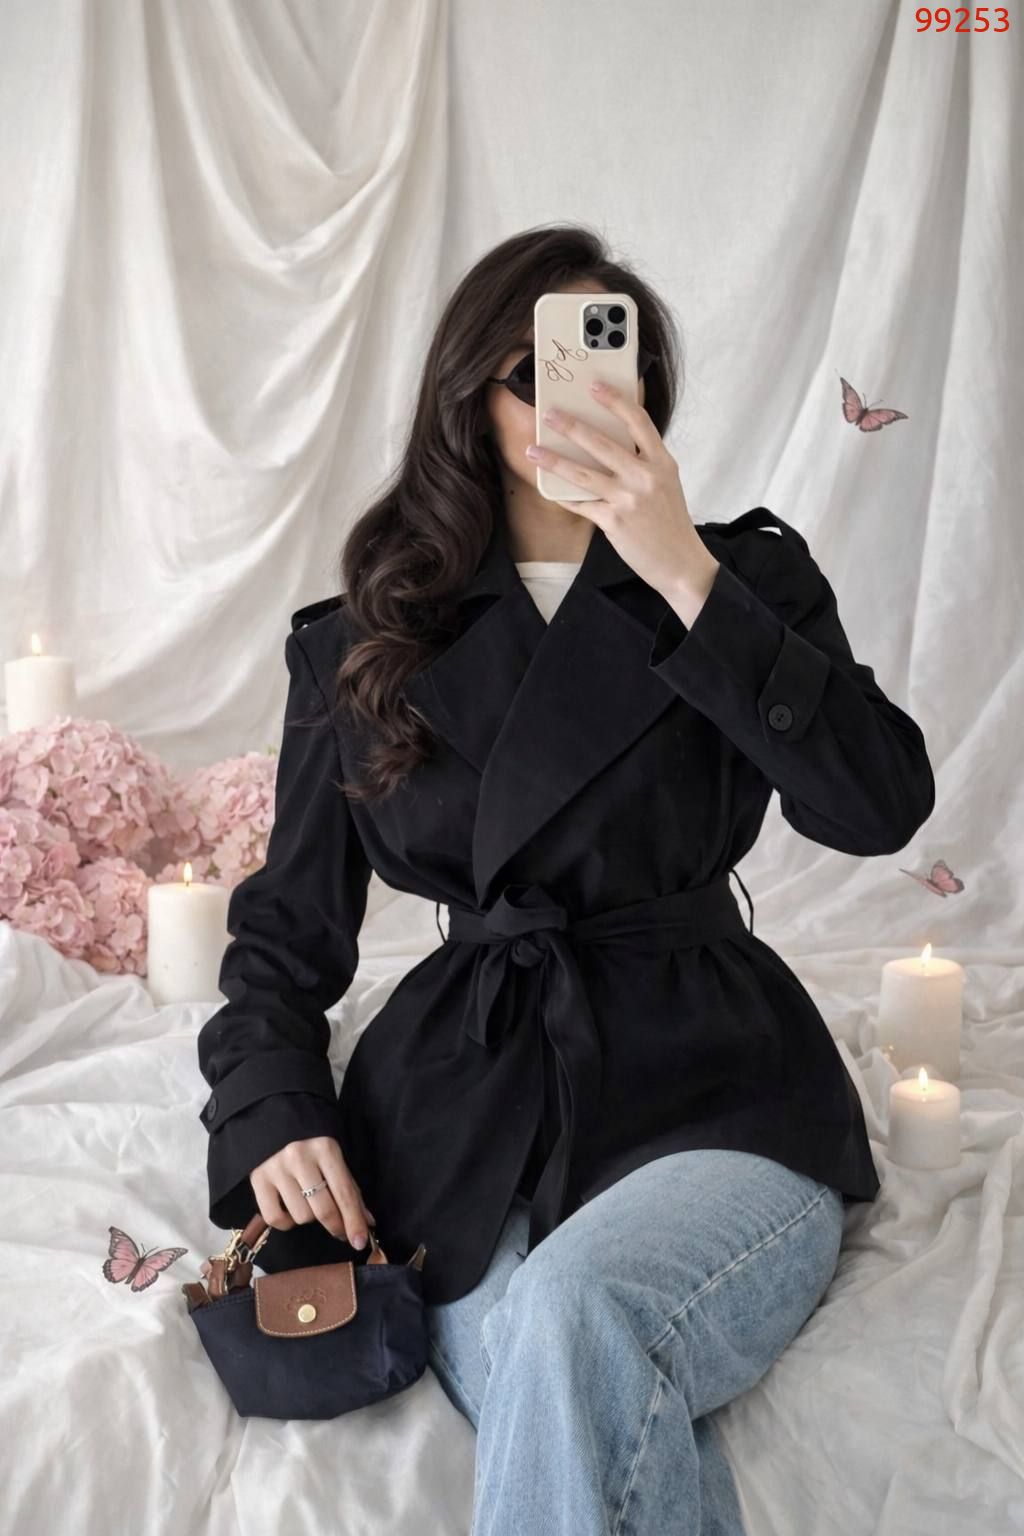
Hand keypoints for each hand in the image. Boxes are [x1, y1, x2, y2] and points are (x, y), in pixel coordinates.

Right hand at [200, 1137, 376, 1275]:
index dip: (354, 1221)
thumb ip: (350, 1190)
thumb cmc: (311, 1145)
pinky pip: (275, 1219)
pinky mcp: (257, 1180)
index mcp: (325, 1148)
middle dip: (336, 1226)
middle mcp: (299, 1157)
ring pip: (301, 1216)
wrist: (274, 1122)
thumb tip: (366, 1223)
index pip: (344, 1193)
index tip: (360, 1242)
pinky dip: (286, 1222)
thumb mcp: (334, 1159)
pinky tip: (290, 1208)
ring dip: (309, 1217)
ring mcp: (276, 1169)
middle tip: (340, 1232)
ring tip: (308, 1201)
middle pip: (323, 1209)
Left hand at [525, 380, 718, 601]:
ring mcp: (629, 499)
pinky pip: (580, 504)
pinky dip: (562, 496)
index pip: (638, 422)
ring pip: (583, 474)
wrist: (680, 562)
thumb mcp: (666, 483)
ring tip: (533, 450)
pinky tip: (547, 488)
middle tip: (549, 413)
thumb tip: (608, 442)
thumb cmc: (669, 521)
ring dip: (554, 460)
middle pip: (603, 443)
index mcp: (661, 463)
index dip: (615, 401)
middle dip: (572, 426)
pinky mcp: (614, 521)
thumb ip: (644, 462)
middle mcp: (646, 477)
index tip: (594, 386)